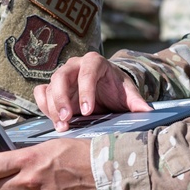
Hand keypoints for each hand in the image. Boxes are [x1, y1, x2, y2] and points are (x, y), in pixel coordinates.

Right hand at [34, 52, 151, 128]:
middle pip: (61, 77)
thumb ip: (136, 101)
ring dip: (52, 108)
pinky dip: (43, 106)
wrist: (105, 87)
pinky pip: (41, 93)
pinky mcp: (52, 87)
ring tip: (61, 126)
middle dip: (61, 99)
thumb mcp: (127, 92)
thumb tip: (147, 111)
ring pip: (50, 87)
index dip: (86, 91)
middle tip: (66, 119)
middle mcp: (75, 66)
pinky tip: (53, 120)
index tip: (88, 111)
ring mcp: (61, 76)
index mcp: (94, 62)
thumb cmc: (116, 88)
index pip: (87, 73)